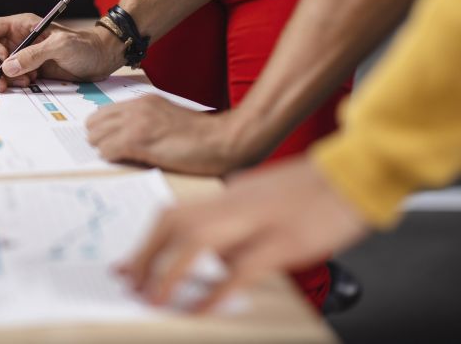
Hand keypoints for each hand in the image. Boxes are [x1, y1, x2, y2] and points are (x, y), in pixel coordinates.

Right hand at [0, 14, 124, 91]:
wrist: (100, 60)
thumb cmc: (84, 45)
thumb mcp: (60, 46)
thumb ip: (34, 55)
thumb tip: (8, 67)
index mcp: (20, 25)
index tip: (2, 56)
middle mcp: (16, 39)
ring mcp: (21, 56)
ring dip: (2, 78)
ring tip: (24, 82)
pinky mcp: (28, 71)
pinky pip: (10, 78)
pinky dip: (13, 84)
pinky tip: (30, 83)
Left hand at [86, 96, 245, 174]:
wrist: (223, 140)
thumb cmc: (202, 137)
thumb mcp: (169, 120)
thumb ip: (148, 123)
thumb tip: (125, 139)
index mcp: (144, 101)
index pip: (104, 112)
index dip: (103, 130)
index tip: (108, 143)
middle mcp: (137, 108)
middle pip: (94, 123)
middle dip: (100, 140)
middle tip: (113, 153)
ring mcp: (136, 122)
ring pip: (96, 137)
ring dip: (105, 150)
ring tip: (122, 159)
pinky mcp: (138, 139)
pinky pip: (107, 150)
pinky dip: (112, 159)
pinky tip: (128, 163)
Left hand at [117, 157, 368, 312]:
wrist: (355, 173)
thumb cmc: (313, 189)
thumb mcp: (263, 197)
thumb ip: (235, 217)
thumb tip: (212, 252)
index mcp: (229, 195)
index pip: (174, 215)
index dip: (145, 242)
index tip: (128, 265)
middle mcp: (235, 204)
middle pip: (174, 224)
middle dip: (145, 256)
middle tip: (130, 283)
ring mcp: (257, 220)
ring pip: (196, 241)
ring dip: (168, 273)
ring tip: (153, 299)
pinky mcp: (283, 241)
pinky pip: (239, 269)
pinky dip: (214, 292)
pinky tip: (199, 311)